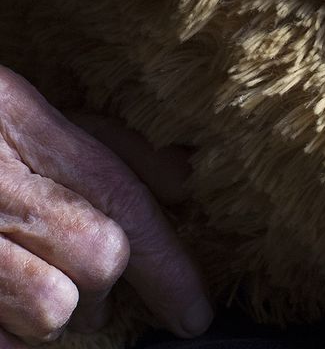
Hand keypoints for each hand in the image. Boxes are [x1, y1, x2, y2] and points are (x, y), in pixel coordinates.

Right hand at [0, 66, 211, 345]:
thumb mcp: (34, 110)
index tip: (193, 314)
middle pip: (99, 260)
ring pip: (51, 312)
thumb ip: (112, 143)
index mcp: (32, 129)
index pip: (124, 199)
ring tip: (28, 280)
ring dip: (53, 309)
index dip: (169, 264)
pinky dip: (8, 333)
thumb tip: (182, 177)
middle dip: (105, 279)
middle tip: (83, 272)